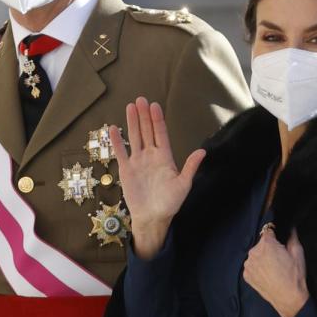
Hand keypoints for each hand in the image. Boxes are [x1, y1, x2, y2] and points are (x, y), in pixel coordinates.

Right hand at [110, 97, 204, 260]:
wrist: (153, 218)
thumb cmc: (170, 203)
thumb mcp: (183, 185)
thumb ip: (190, 167)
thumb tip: (202, 152)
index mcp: (165, 157)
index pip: (161, 133)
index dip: (157, 119)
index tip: (155, 105)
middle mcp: (151, 156)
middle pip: (147, 131)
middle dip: (144, 115)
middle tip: (141, 99)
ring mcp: (138, 161)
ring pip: (134, 137)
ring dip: (132, 122)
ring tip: (130, 107)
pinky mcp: (127, 170)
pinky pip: (121, 152)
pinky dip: (116, 141)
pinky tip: (113, 129)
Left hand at [243, 227, 308, 316]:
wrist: (288, 299)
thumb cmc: (295, 276)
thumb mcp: (298, 252)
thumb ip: (292, 236)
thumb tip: (290, 229)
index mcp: (266, 244)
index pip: (268, 231)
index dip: (275, 236)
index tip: (279, 242)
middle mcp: (254, 252)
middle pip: (261, 244)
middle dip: (269, 248)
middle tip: (279, 259)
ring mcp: (248, 265)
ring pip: (255, 255)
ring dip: (262, 258)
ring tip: (273, 269)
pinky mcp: (247, 276)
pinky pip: (252, 267)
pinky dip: (258, 269)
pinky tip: (268, 275)